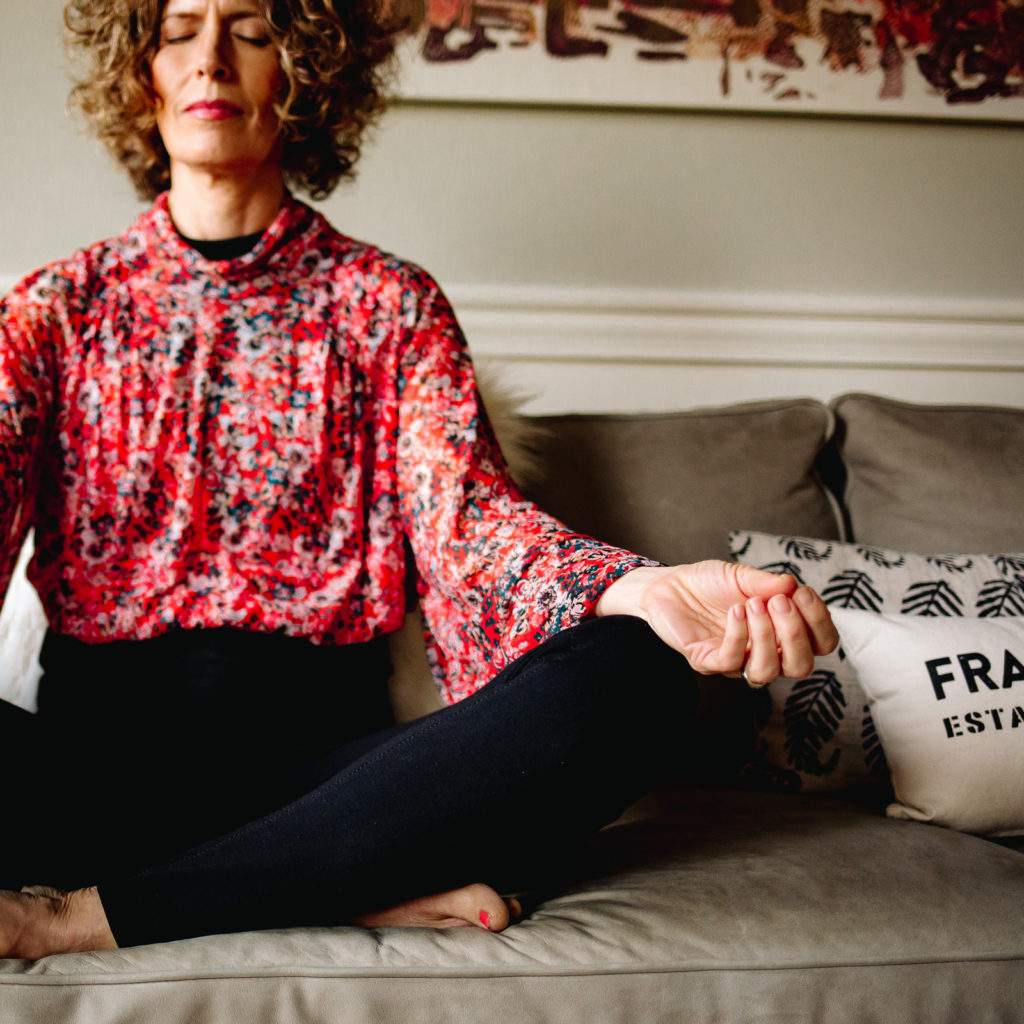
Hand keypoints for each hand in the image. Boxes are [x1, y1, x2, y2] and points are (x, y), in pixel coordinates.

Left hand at [593, 561, 838, 683]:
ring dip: (766, 636)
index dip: (819, 623)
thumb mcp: (741, 576)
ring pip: (767, 671)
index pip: (821, 644)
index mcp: (781, 633)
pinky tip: (734, 611)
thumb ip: (766, 583)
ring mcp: (736, 661)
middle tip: (779, 602)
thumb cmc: (708, 583)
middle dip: (796, 634)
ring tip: (753, 604)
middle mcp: (764, 652)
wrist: (668, 585)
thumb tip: (792, 585)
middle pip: (801, 667)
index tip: (803, 593)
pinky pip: (731, 661)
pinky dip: (738, 635)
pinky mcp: (708, 661)